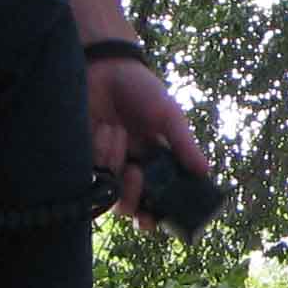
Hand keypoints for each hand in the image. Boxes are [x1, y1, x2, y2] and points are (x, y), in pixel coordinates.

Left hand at [85, 54, 208, 225]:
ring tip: (115, 131)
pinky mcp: (83, 155)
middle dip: (132, 198)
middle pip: (129, 207)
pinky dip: (98, 152)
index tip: (151, 221)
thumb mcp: (169, 115)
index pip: (156, 202)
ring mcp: (105, 163)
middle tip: (136, 173)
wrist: (106, 67)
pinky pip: (88, 172)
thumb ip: (184, 144)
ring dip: (113, 164)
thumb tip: (205, 171)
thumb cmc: (141, 88)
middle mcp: (130, 169)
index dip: (153, 217)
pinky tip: (103, 128)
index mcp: (154, 165)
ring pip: (108, 191)